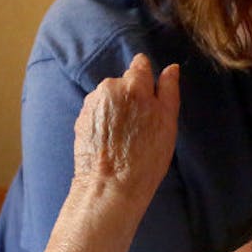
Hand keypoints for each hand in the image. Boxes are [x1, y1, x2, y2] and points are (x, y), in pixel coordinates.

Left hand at [72, 54, 179, 200]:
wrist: (110, 186)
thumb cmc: (146, 157)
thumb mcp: (168, 123)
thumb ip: (169, 90)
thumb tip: (171, 69)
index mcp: (133, 85)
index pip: (140, 64)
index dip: (147, 80)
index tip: (151, 98)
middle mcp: (109, 87)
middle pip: (124, 82)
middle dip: (132, 96)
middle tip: (140, 124)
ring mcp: (91, 103)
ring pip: (109, 97)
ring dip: (117, 108)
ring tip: (125, 136)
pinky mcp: (80, 118)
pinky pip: (97, 111)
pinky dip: (104, 120)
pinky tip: (111, 141)